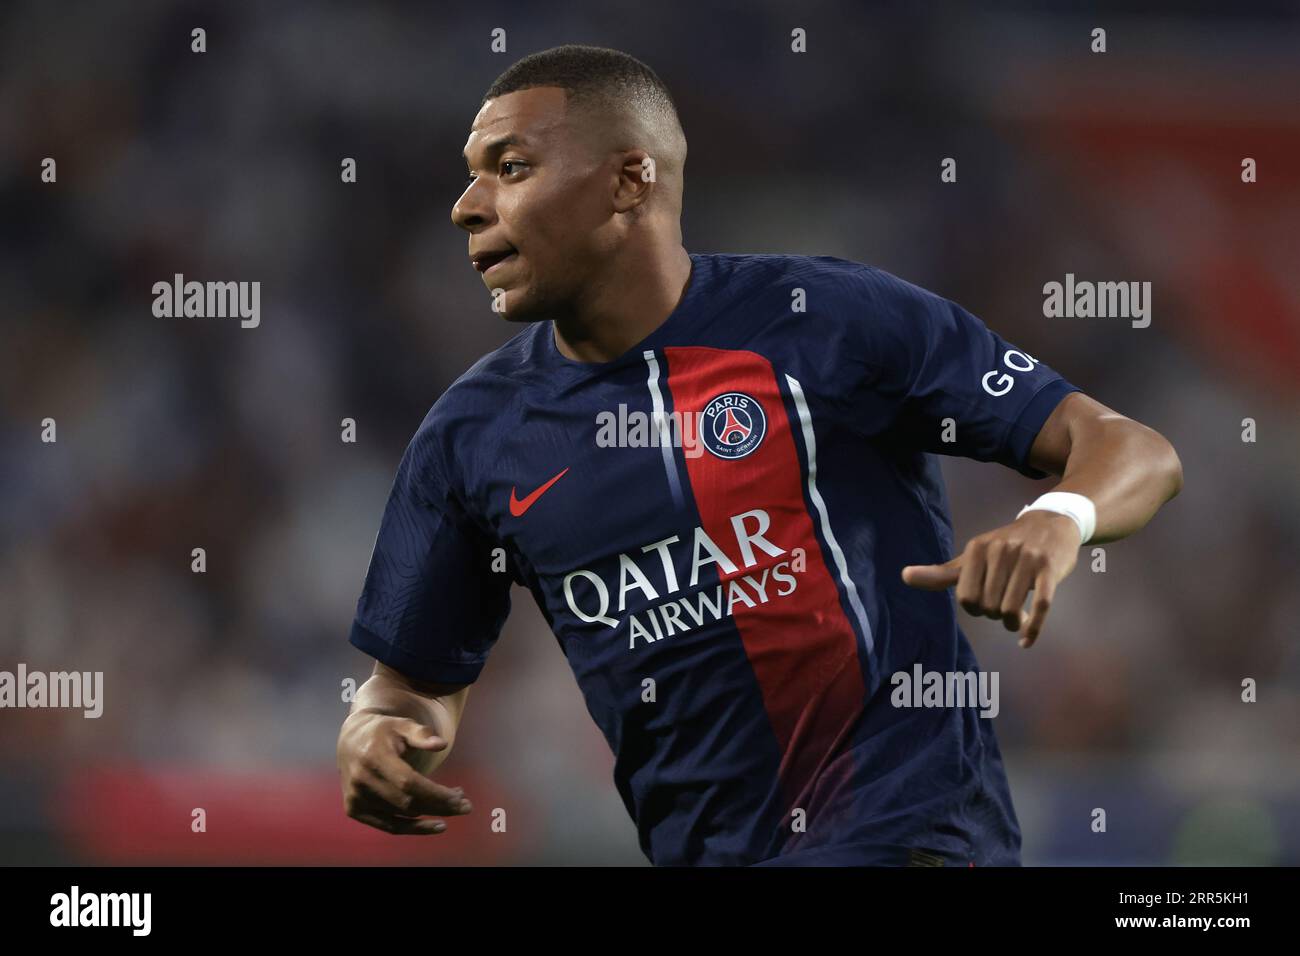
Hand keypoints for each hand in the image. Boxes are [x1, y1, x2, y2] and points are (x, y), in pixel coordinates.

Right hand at [337, 711, 471, 834]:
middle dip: (440, 807)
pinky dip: (414, 829)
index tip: (460, 796)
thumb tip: (441, 744)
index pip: (409, 782)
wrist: (351, 740)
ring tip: (455, 808)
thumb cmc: (383, 731)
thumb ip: (421, 734)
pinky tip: (435, 825)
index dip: (436, 793)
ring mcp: (356, 798)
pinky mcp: (355, 810)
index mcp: (373, 756)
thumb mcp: (402, 724)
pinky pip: (389, 826)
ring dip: (431, 815)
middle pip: (407, 803)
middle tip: (466, 806)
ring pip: (401, 816)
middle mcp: (361, 780)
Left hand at [900, 510, 1080, 647]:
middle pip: (988, 606)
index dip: (973, 608)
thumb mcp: (974, 555)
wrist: (1051, 523)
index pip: (965, 597)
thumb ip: (942, 572)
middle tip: (1002, 607)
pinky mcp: (1050, 569)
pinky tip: (1025, 640)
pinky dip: (1032, 629)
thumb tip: (904, 576)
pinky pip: (1040, 607)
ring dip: (1012, 623)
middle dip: (994, 615)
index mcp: (977, 549)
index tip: (982, 604)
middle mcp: (1001, 551)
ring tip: (1016, 618)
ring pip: (1011, 610)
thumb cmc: (1007, 545)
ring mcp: (1027, 559)